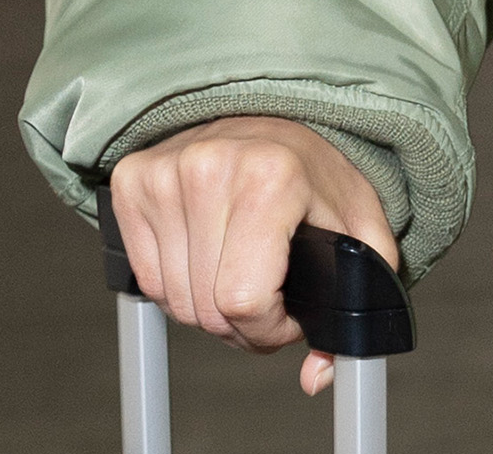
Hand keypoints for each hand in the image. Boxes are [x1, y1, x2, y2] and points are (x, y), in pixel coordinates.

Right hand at [106, 116, 397, 397]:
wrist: (274, 117)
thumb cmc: (315, 175)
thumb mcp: (360, 231)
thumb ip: (358, 301)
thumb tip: (317, 375)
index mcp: (271, 178)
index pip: (244, 300)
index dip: (270, 328)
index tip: (288, 311)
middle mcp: (210, 168)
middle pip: (207, 309)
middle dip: (242, 323)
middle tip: (266, 294)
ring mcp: (164, 172)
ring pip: (173, 300)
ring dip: (208, 306)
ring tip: (238, 272)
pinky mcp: (132, 180)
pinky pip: (147, 278)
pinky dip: (176, 285)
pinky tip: (206, 257)